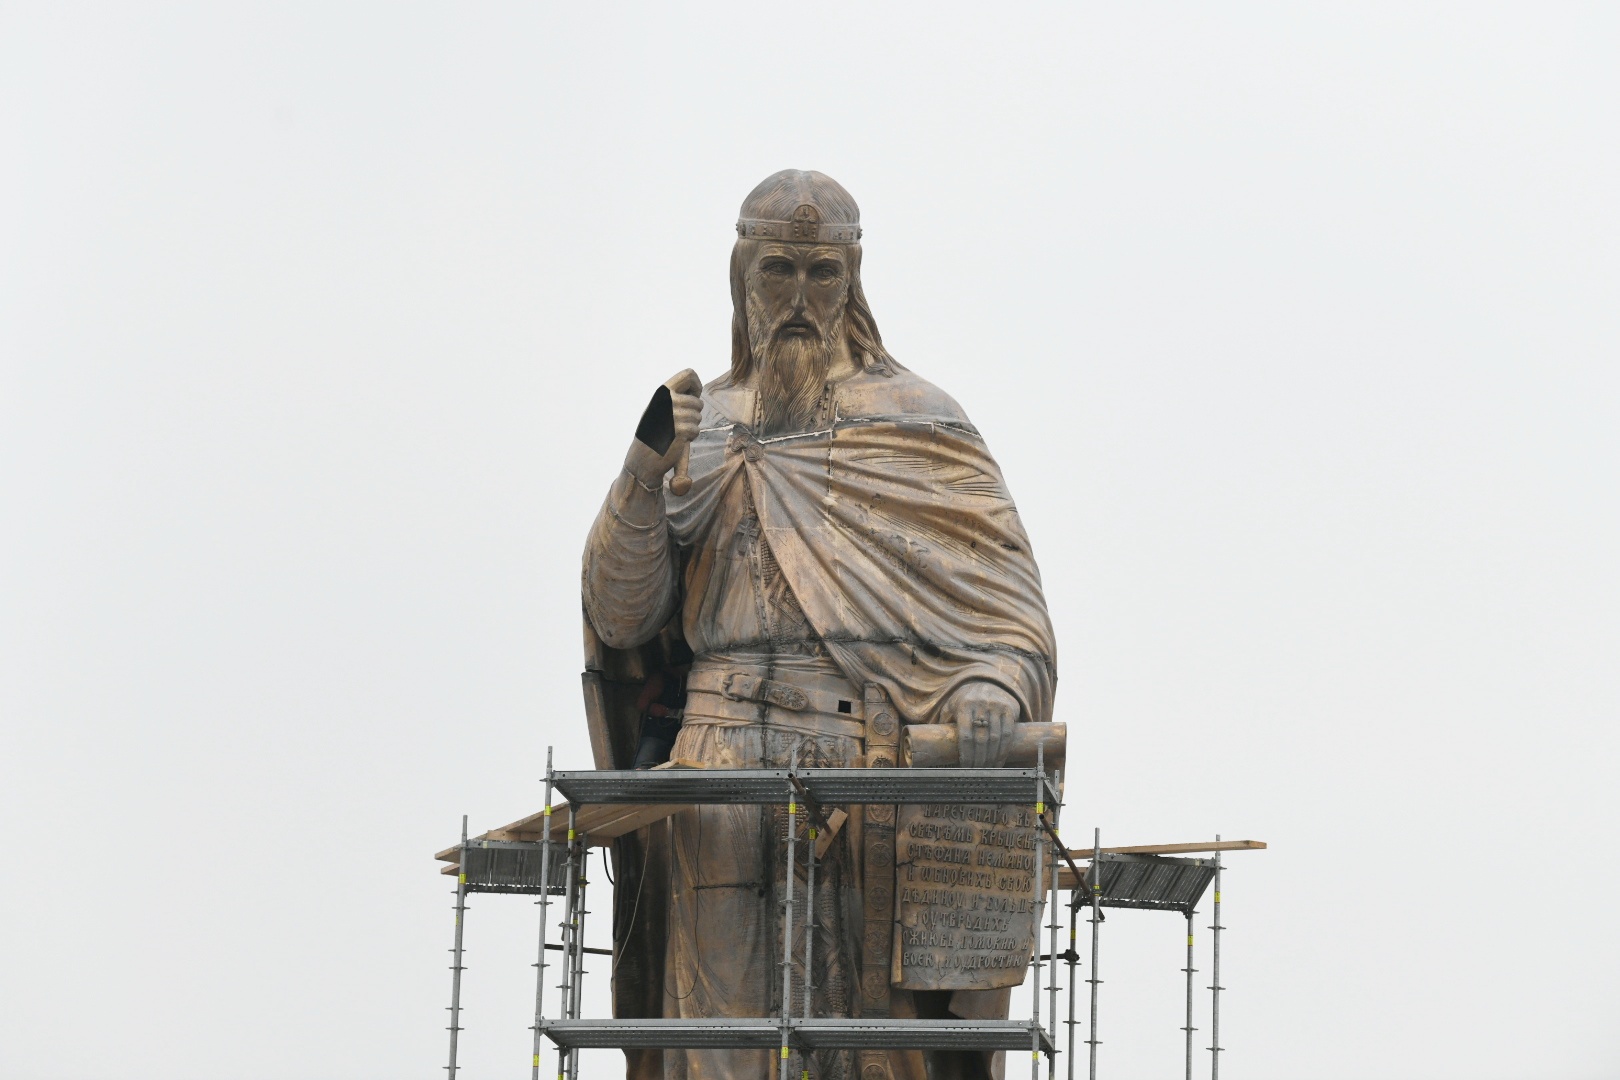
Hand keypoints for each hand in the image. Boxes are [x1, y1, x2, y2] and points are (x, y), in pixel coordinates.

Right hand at [623, 369, 702, 488]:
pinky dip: (690, 437)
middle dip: (694, 414)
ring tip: (676, 432)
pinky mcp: (680, 431)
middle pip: (697, 402)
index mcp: (662, 392)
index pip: (689, 374)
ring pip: (698, 417)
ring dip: (691, 426)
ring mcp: (674, 415)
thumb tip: (696, 391)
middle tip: (680, 423)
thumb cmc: (652, 432)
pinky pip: (696, 430)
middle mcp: (668, 400)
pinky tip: (678, 440)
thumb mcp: (658, 408)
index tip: (692, 397)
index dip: (696, 386)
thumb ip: (673, 397)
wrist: (642, 458)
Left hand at [938, 681, 1020, 766]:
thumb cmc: (965, 701)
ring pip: (995, 738)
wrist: (988, 683)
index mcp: (964, 705)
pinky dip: (1003, 751)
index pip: (965, 735)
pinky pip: (1008, 734)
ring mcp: (997, 706)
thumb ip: (943, 722)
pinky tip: (998, 761)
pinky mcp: (1009, 709)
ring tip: (986, 770)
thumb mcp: (952, 706)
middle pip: (981, 739)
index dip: (966, 754)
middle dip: (979, 759)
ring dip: (991, 758)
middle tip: (976, 772)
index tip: (965, 767)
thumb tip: (932, 744)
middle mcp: (981, 704)